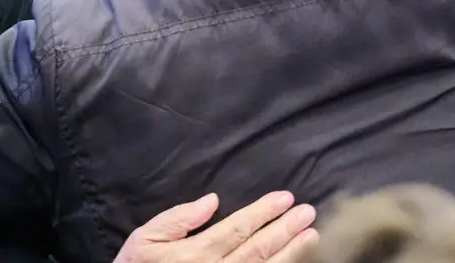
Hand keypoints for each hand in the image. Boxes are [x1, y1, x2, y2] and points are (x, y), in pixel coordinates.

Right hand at [115, 191, 317, 262]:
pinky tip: (293, 262)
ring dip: (290, 253)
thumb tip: (211, 202)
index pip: (237, 229)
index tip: (286, 198)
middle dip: (285, 230)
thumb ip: (176, 219)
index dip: (263, 213)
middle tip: (308, 213)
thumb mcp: (144, 239)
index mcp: (194, 254)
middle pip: (256, 250)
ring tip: (311, 236)